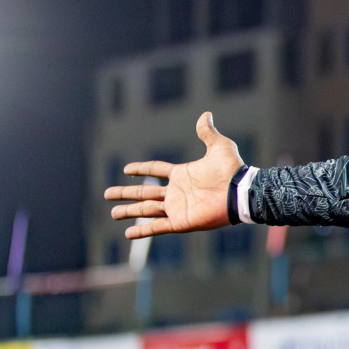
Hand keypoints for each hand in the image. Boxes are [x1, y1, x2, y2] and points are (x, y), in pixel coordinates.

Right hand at [105, 112, 242, 238]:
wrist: (241, 192)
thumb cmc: (232, 170)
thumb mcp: (219, 146)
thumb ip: (207, 132)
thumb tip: (206, 114)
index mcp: (182, 175)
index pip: (155, 170)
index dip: (141, 169)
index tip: (126, 169)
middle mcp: (177, 192)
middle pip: (144, 193)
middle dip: (125, 194)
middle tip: (107, 194)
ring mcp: (177, 208)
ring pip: (146, 210)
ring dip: (129, 211)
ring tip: (113, 214)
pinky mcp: (181, 222)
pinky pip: (158, 227)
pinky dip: (143, 230)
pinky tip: (128, 234)